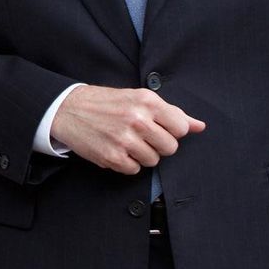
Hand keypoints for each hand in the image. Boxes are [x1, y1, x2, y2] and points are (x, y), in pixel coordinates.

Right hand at [50, 84, 204, 173]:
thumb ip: (172, 113)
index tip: (159, 128)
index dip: (172, 131)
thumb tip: (199, 126)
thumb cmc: (107, 103)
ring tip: (127, 141)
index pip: (181, 128)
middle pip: (170, 148)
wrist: (69, 109)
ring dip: (142, 155)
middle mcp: (137, 119)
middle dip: (159, 145)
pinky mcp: (112, 157)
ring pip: (153, 161)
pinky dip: (127, 163)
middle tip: (143, 136)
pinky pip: (135, 170)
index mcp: (147, 101)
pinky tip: (117, 149)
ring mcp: (124, 139)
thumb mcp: (140, 99)